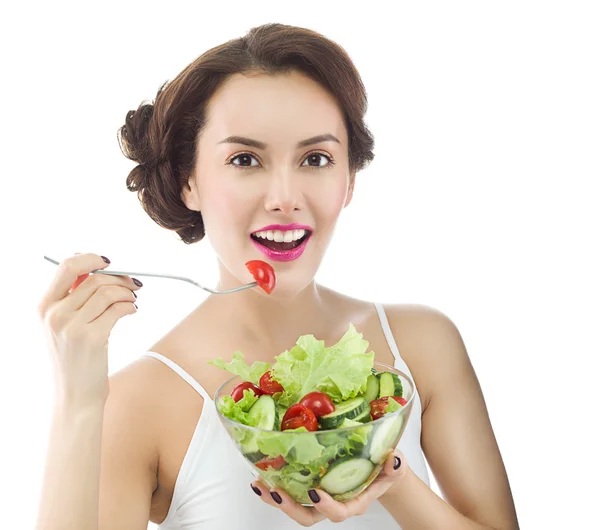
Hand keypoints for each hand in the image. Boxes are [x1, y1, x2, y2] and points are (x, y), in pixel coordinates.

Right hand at [37, 253, 142, 407]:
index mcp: (44, 307)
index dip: (91, 258)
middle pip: (94, 278)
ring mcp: (72, 327)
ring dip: (127, 292)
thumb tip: (99, 268)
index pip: (66, 266)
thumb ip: (75, 298)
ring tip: (133, 299)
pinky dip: (130, 306)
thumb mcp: (63, 326)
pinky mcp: (92, 338)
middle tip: (133, 283)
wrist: (74, 396)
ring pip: (108, 292)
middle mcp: (54, 315)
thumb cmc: (73, 359)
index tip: (109, 262)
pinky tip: (132, 310)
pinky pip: (118, 309)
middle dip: (119, 277)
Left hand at [250, 450, 405, 525]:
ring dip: (275, 498)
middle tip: (275, 492)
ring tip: (260, 484)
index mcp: (354, 501)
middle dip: (290, 507)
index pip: (340, 511)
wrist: (379, 470)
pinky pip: (290, 492)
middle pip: (309, 517)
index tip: (315, 493)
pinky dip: (274, 486)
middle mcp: (333, 503)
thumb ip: (394, 466)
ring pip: (295, 507)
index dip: (326, 506)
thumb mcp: (394, 467)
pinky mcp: (309, 486)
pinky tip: (261, 476)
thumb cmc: (385, 469)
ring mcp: (320, 497)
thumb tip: (393, 460)